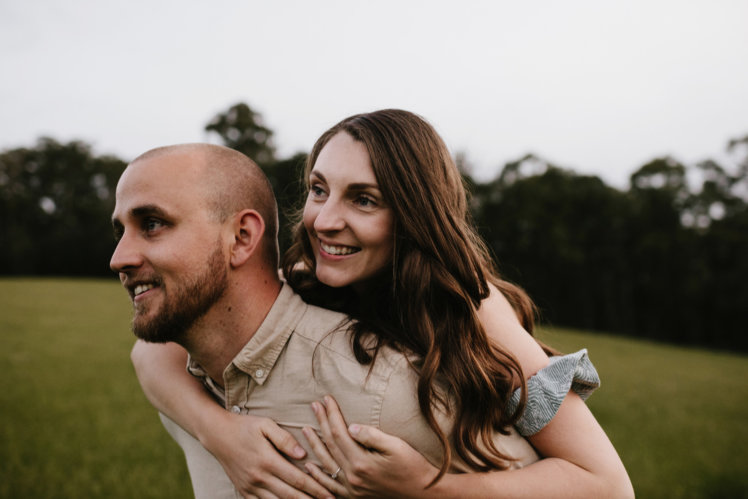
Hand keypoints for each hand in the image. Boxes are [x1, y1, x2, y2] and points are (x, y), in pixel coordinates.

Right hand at [202, 410, 334, 498]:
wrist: (217, 435)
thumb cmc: (244, 427)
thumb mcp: (265, 425)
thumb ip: (284, 439)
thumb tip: (303, 455)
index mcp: (267, 460)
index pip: (297, 479)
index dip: (315, 488)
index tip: (330, 494)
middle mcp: (259, 477)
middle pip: (290, 495)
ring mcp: (250, 486)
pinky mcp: (244, 491)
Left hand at [303, 396, 439, 498]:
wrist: (422, 493)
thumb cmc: (413, 466)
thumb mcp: (396, 446)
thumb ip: (372, 436)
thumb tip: (350, 427)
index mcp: (362, 463)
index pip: (340, 433)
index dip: (332, 414)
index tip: (326, 399)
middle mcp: (352, 477)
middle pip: (331, 445)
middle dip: (321, 423)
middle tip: (314, 405)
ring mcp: (351, 488)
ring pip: (327, 463)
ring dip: (315, 445)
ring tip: (306, 429)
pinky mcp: (354, 495)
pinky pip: (330, 485)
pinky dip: (318, 475)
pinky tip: (310, 466)